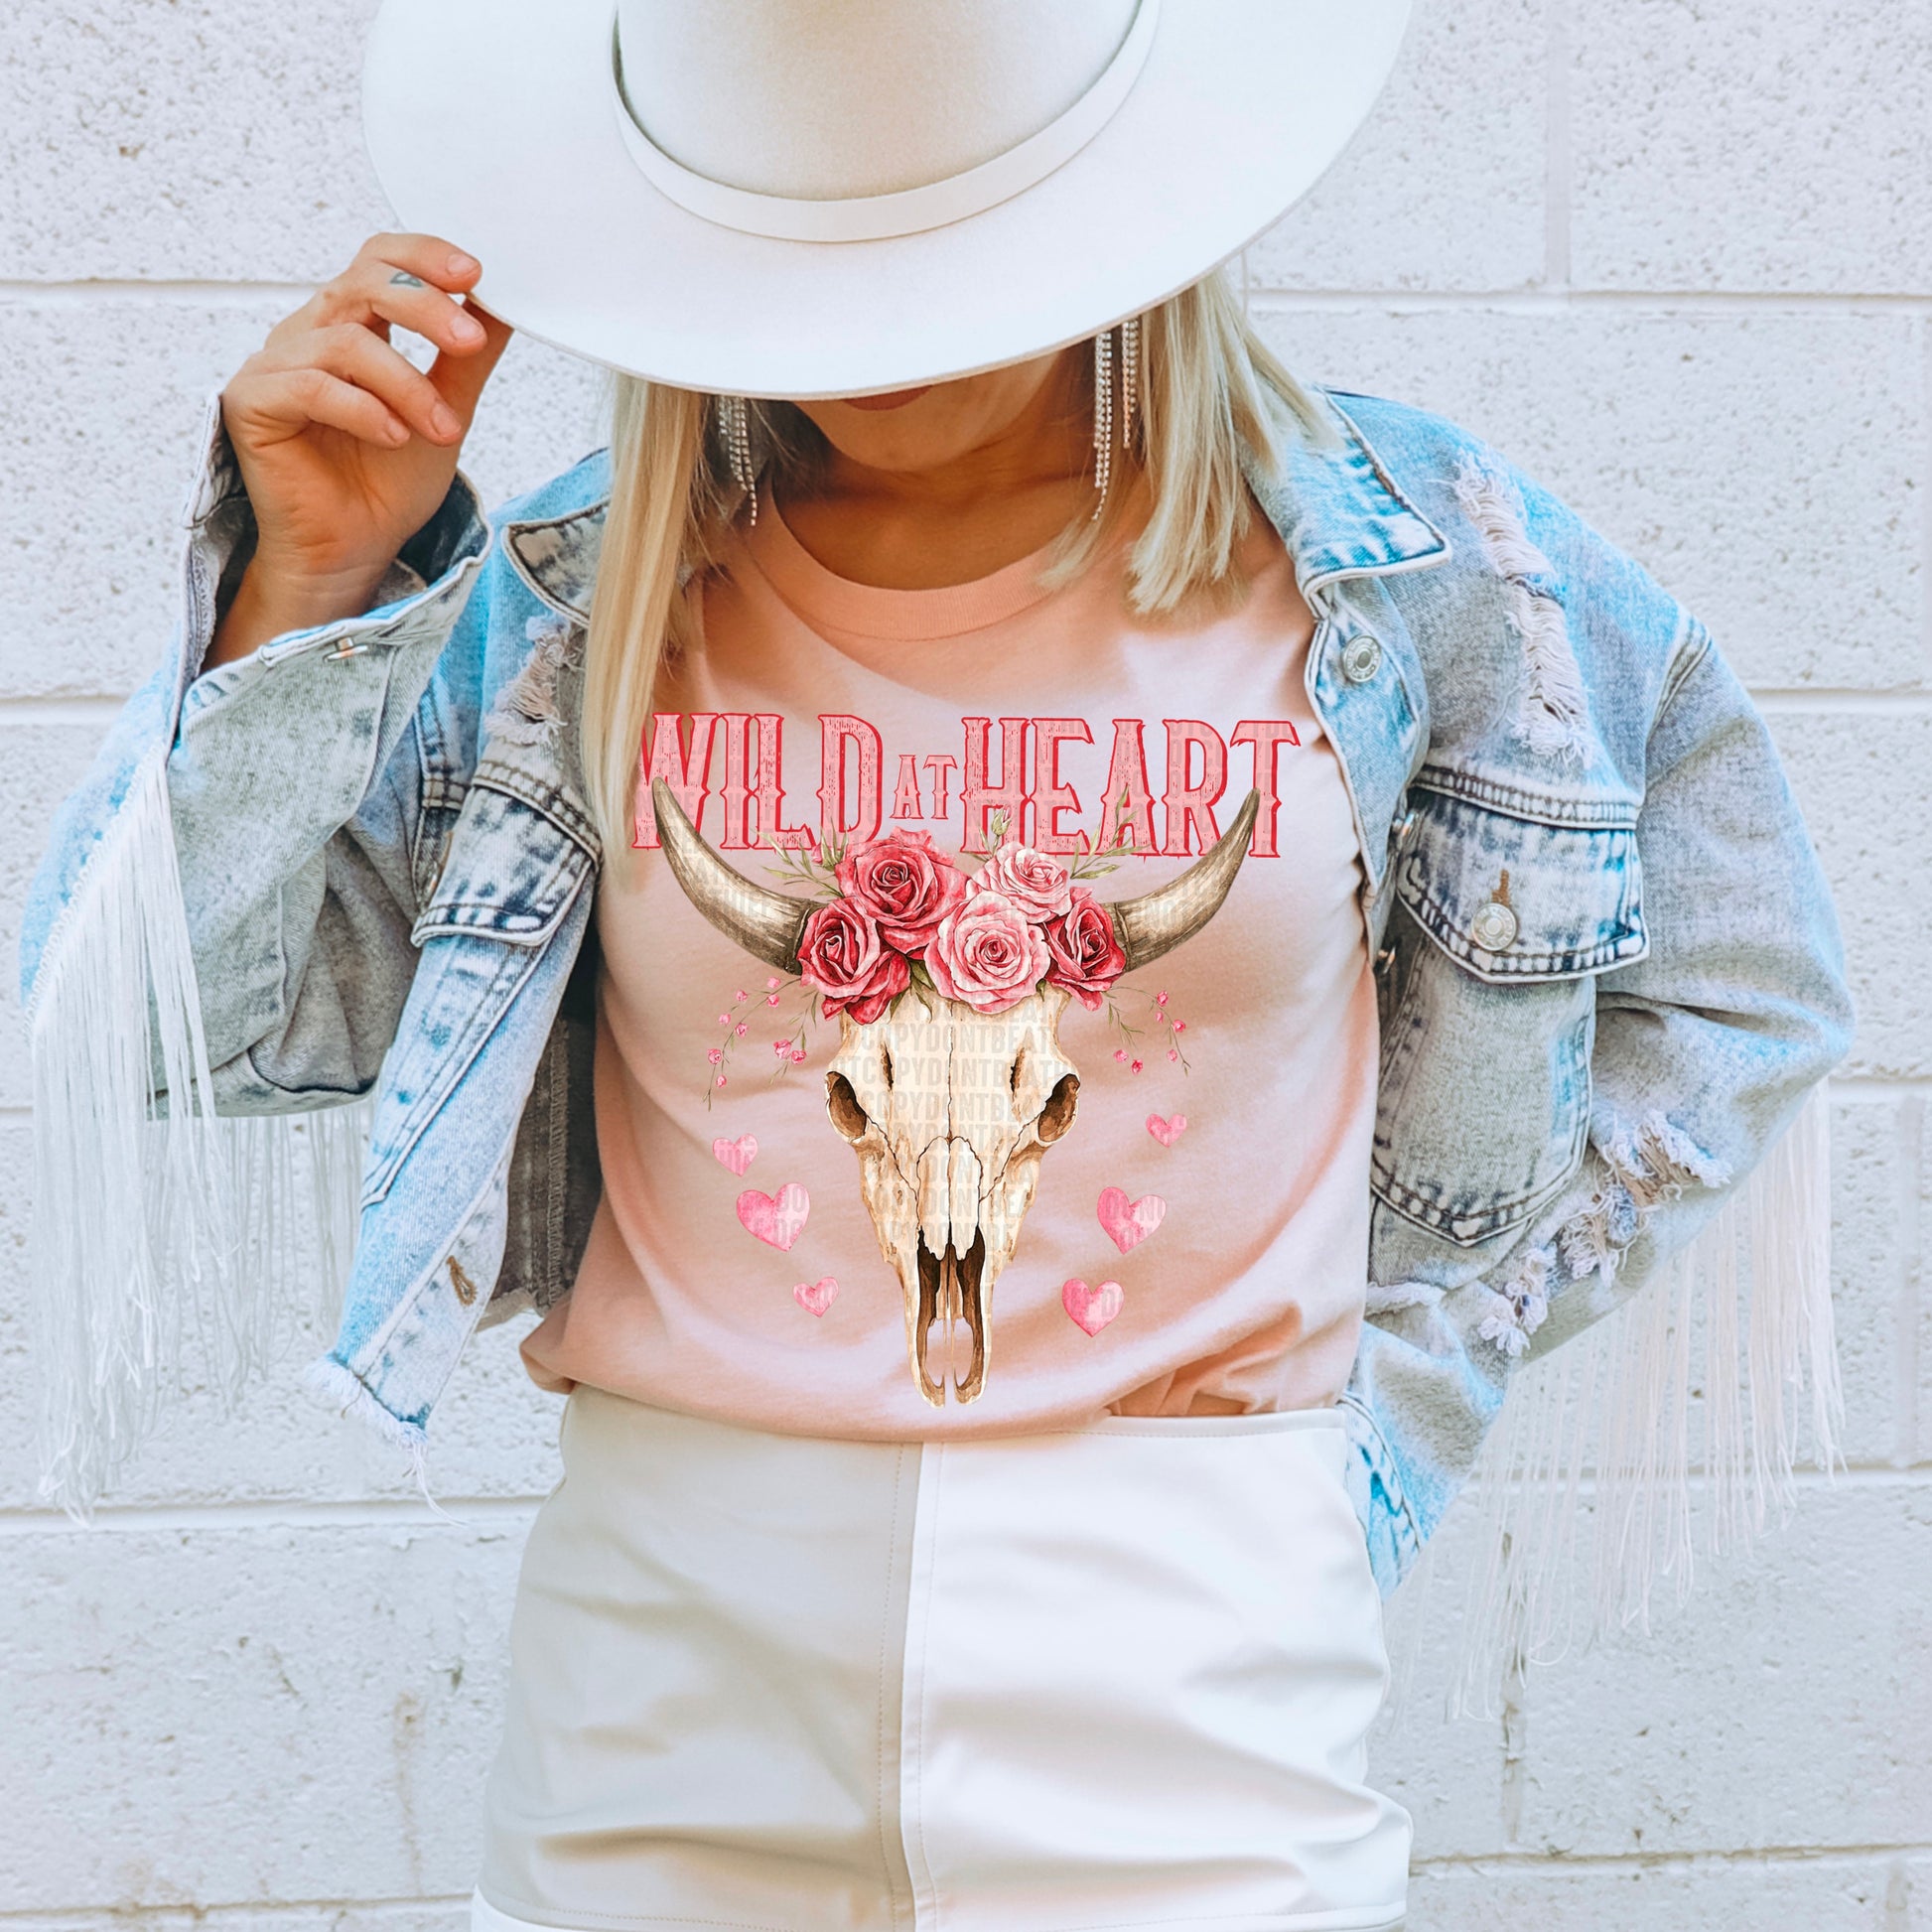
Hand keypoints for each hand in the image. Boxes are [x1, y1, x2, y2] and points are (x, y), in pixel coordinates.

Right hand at [208, 233, 512, 664]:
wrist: (355, 550)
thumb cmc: (387, 484)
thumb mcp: (446, 410)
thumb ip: (467, 358)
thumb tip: (501, 305)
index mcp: (352, 326)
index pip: (379, 261)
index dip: (422, 256)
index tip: (475, 274)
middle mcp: (309, 334)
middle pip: (361, 285)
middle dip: (424, 307)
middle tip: (470, 341)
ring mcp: (276, 365)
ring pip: (344, 341)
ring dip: (405, 383)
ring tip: (442, 430)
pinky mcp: (252, 403)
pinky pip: (309, 386)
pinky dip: (361, 409)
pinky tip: (394, 437)